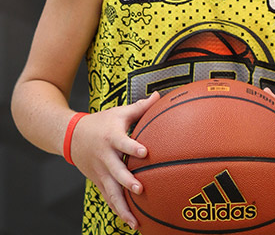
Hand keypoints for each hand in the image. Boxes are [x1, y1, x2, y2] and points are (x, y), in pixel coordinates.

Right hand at [70, 92, 159, 230]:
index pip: (122, 142)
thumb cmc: (101, 122)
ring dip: (122, 207)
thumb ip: (140, 108)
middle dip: (127, 181)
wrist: (72, 136)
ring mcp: (100, 172)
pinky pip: (108, 199)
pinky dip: (117, 211)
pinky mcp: (98, 182)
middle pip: (115, 171)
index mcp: (111, 137)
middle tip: (140, 189)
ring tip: (135, 220)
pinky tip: (130, 222)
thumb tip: (160, 96)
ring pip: (110, 192)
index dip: (132, 147)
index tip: (144, 152)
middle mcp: (104, 157)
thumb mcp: (119, 112)